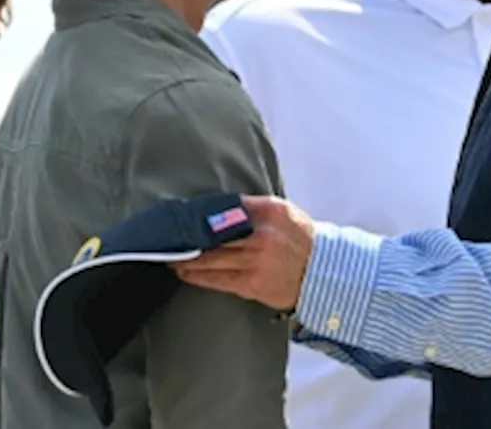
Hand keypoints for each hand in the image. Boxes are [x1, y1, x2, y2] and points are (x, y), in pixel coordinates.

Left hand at [172, 195, 314, 311]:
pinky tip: (185, 273)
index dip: (199, 214)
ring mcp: (256, 260)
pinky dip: (198, 276)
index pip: (225, 208)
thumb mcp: (282, 212)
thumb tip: (217, 209)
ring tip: (172, 257)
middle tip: (168, 238)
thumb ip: (252, 208)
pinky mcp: (253, 283)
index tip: (182, 216)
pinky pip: (218, 279)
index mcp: (268, 211)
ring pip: (212, 258)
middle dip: (189, 237)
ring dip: (187, 258)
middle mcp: (261, 234)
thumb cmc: (299, 239)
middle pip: (214, 234)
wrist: (322, 271)